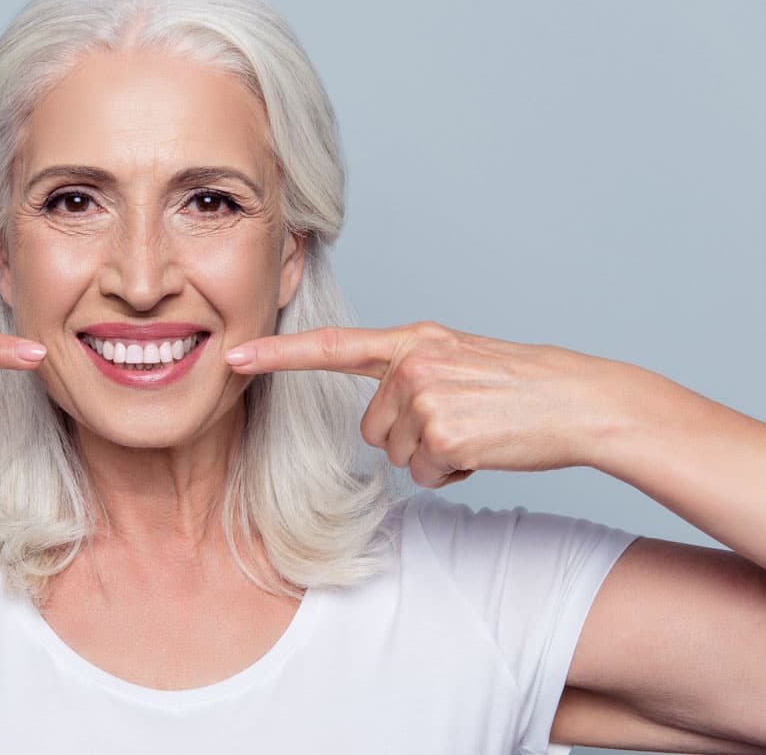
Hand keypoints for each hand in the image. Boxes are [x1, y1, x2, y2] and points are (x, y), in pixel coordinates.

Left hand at [225, 320, 625, 487]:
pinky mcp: (442, 432)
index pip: (332, 346)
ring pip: (395, 455)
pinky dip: (451, 473)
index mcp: (413, 340)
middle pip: (370, 428)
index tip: (234, 356)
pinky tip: (483, 450)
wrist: (578, 401)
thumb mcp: (456, 360)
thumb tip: (376, 418)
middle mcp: (412, 361)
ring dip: (432, 456)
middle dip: (408, 438)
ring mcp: (425, 396)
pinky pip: (423, 474)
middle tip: (461, 422)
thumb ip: (408, 372)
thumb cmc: (518, 387)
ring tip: (476, 432)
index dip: (278, 354)